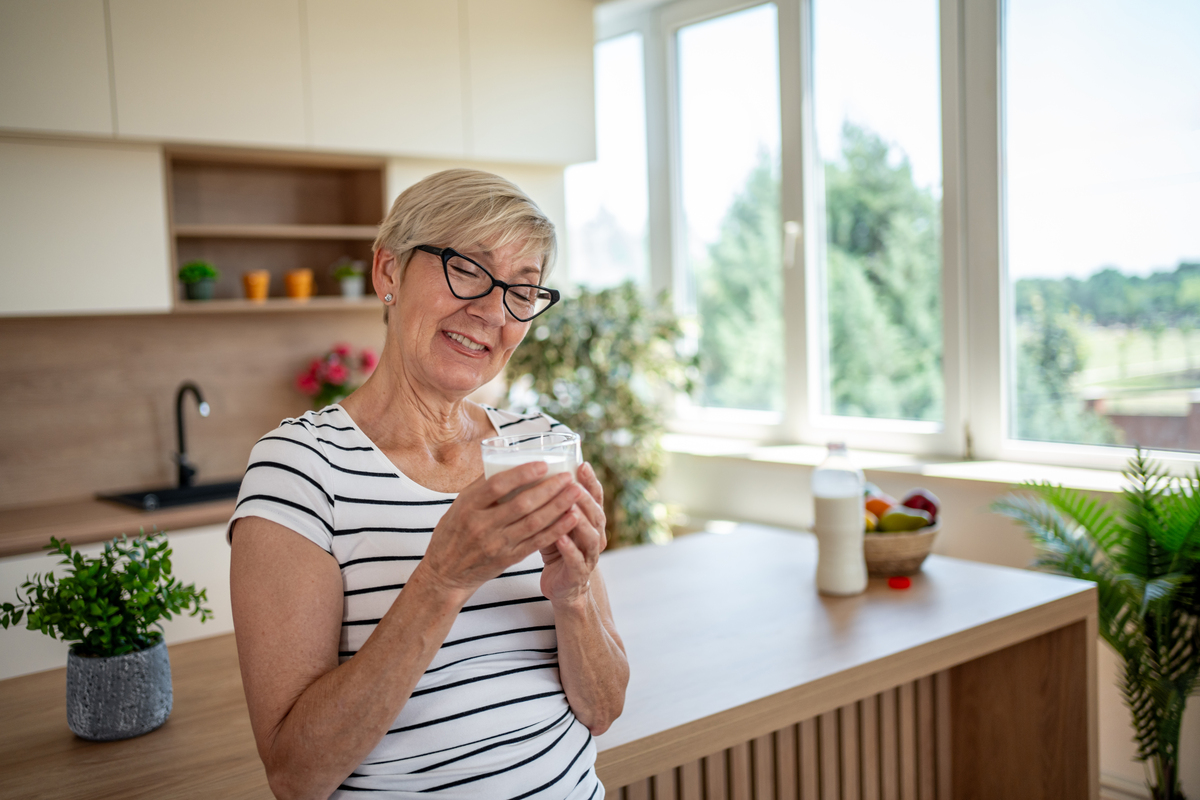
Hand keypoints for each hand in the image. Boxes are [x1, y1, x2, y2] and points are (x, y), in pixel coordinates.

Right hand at [419, 462, 584, 596]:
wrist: (446, 573)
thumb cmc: (454, 531)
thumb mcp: (460, 505)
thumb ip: (482, 487)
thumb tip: (508, 461)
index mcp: (469, 506)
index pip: (497, 486)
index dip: (522, 474)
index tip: (543, 464)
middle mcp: (482, 526)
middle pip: (522, 504)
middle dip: (549, 489)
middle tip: (569, 477)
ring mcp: (497, 544)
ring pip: (534, 523)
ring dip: (558, 507)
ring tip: (576, 492)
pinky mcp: (509, 558)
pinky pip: (537, 542)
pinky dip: (557, 529)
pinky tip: (572, 518)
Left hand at [540, 462, 606, 607]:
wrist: (563, 586)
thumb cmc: (557, 548)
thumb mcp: (557, 521)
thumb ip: (553, 502)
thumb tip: (533, 471)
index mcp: (591, 521)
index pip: (596, 497)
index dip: (591, 481)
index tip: (582, 464)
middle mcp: (595, 535)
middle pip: (596, 514)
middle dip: (586, 499)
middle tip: (574, 485)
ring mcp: (589, 555)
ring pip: (590, 536)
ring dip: (580, 521)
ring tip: (570, 508)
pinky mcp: (578, 572)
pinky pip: (576, 559)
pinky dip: (569, 548)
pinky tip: (560, 538)